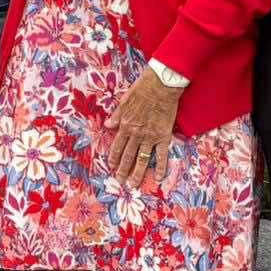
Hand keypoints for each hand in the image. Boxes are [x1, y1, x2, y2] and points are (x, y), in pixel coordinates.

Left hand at [102, 66, 183, 186]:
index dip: (113, 157)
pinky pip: (161, 155)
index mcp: (125, 125)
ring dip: (137, 173)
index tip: (111, 166)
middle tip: (119, 181)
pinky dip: (160, 167)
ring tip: (133, 184)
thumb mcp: (124, 101)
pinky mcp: (163, 137)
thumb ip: (117, 115)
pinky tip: (158, 178)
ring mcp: (150, 137)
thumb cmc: (142, 90)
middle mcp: (136, 134)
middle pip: (127, 156)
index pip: (117, 146)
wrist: (161, 86)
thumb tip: (107, 125)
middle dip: (122, 170)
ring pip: (142, 159)